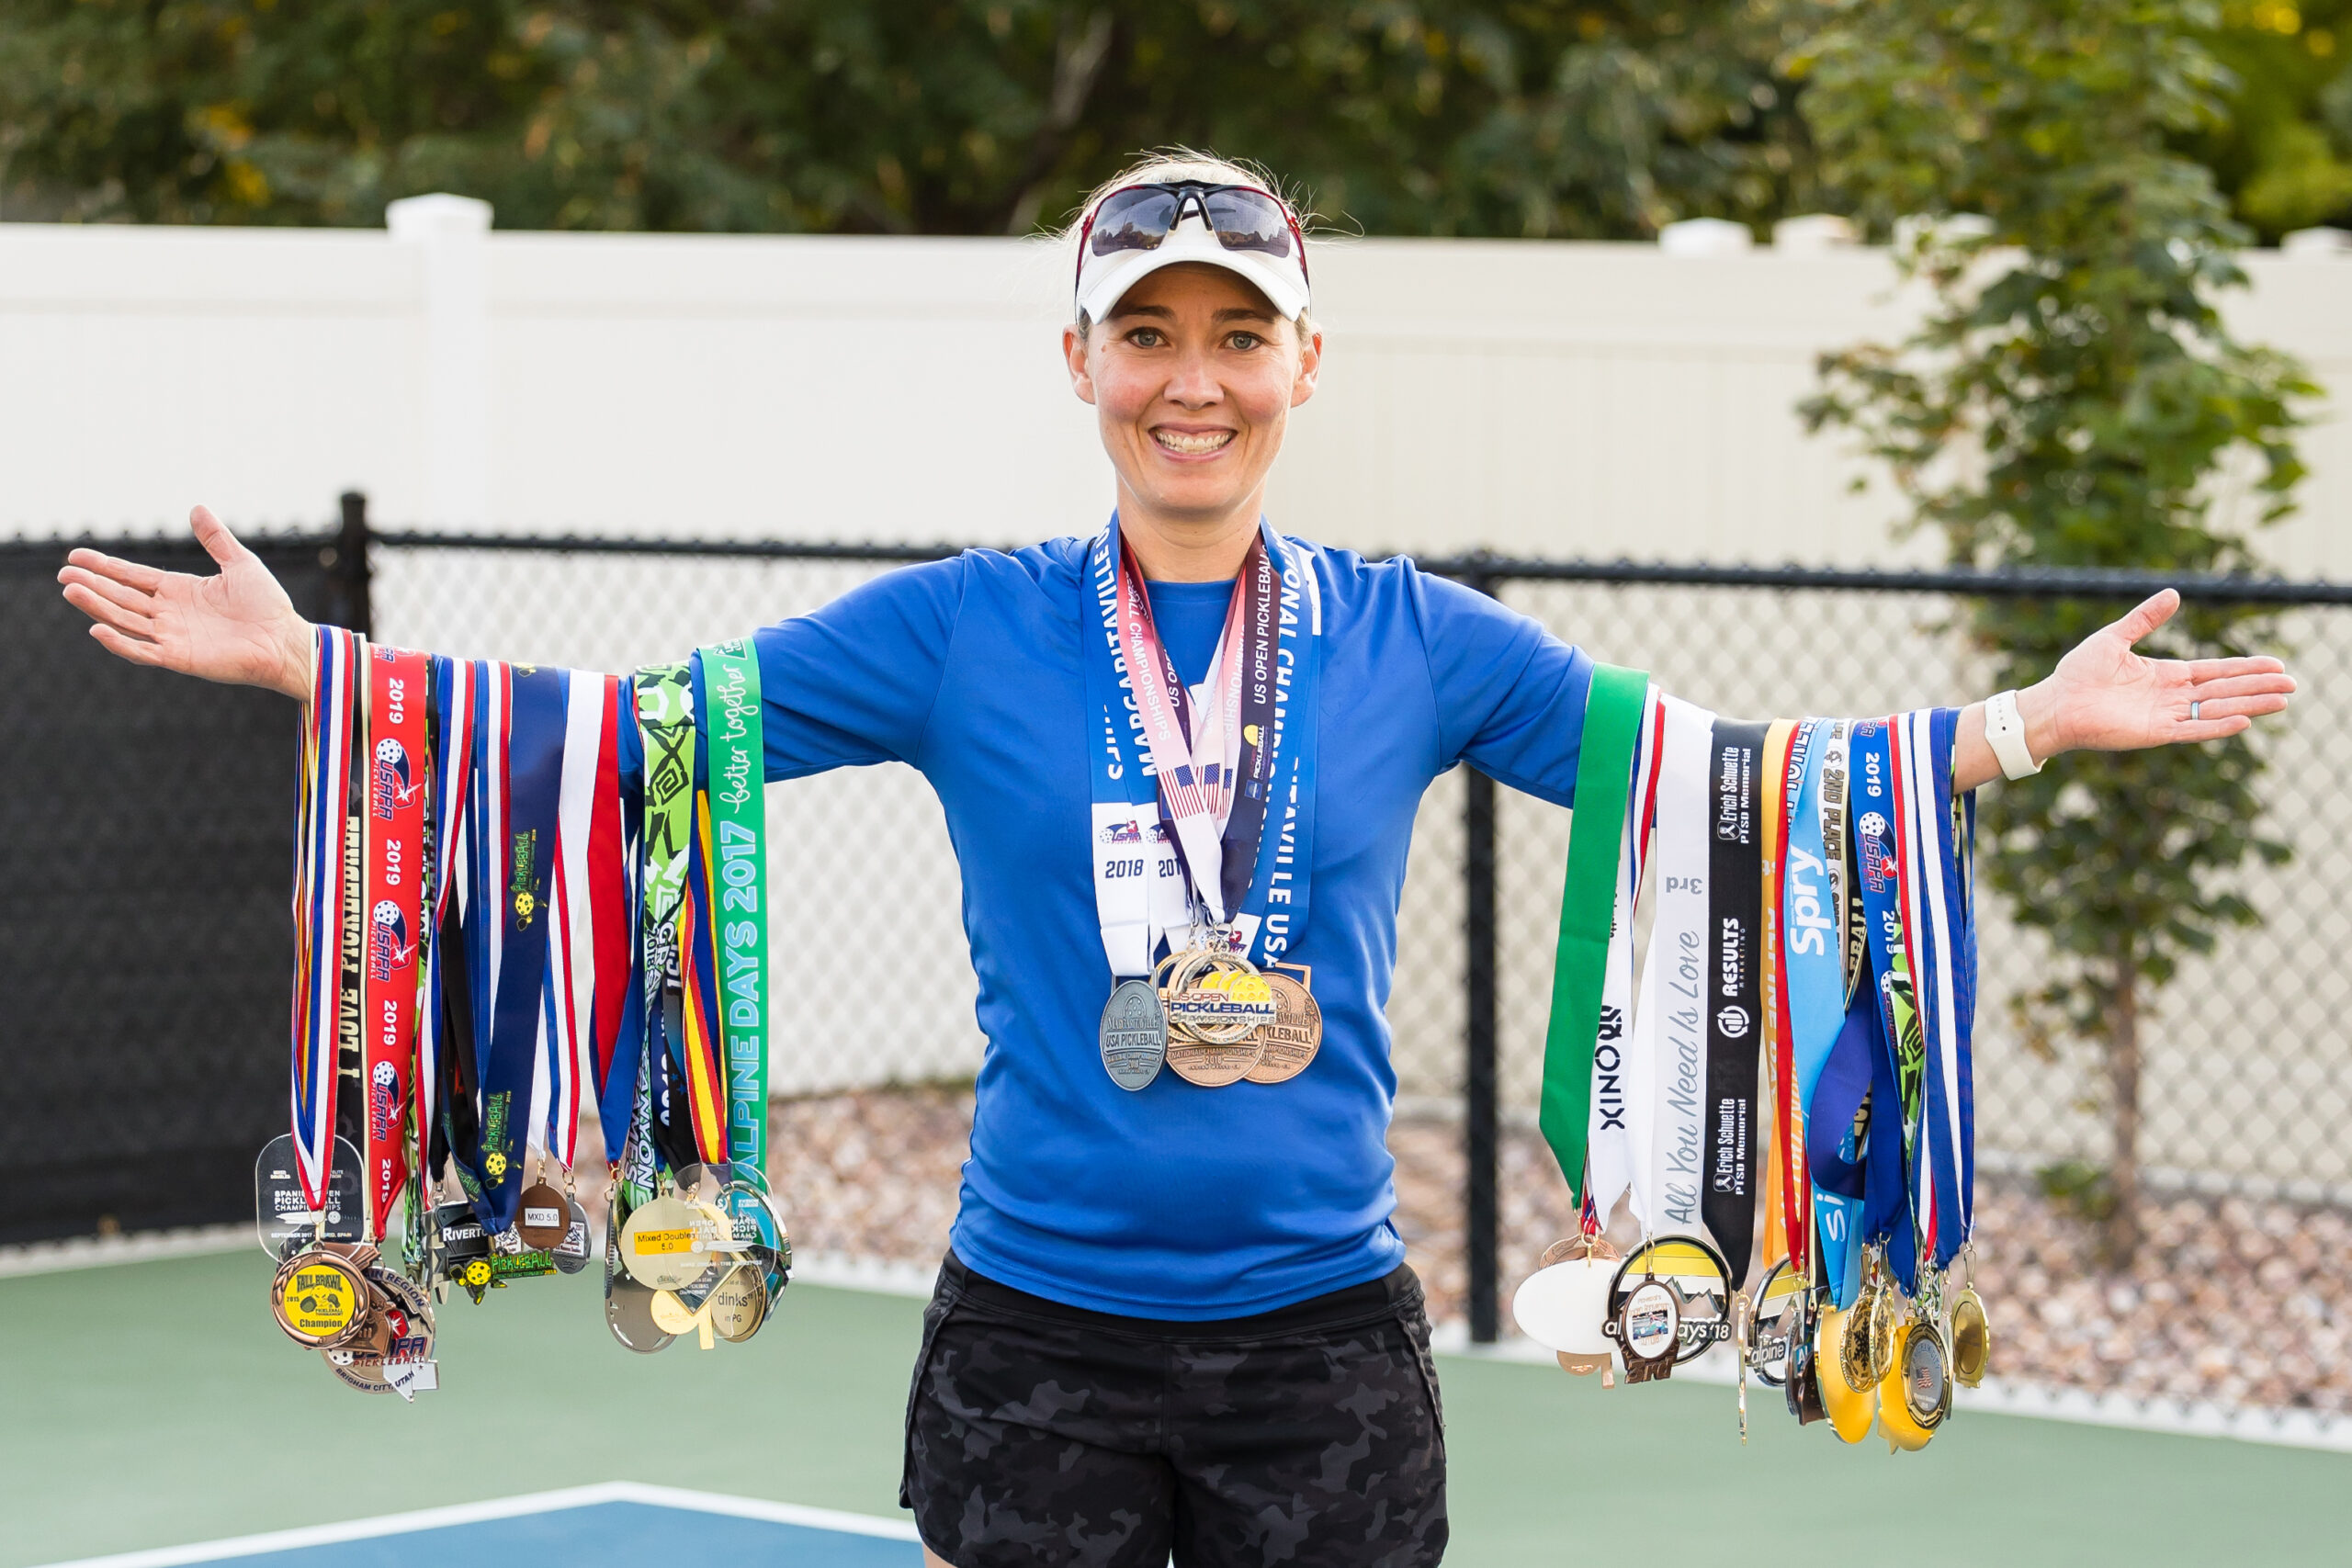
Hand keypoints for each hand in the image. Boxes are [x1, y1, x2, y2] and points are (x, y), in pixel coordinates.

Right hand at [56, 505, 314, 698]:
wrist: (285, 640)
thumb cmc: (268, 606)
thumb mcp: (240, 564)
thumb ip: (216, 539)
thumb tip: (197, 507)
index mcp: (179, 590)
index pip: (132, 577)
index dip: (105, 566)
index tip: (75, 555)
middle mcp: (169, 613)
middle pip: (121, 598)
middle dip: (92, 585)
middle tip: (63, 574)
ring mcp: (172, 636)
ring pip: (125, 620)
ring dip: (97, 607)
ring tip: (71, 590)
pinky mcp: (179, 658)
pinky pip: (142, 651)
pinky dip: (120, 643)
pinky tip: (98, 629)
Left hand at [2038, 588, 2294, 750]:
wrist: (2055, 703)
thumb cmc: (2078, 672)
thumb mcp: (2115, 638)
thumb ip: (2145, 618)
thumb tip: (2174, 594)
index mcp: (2165, 675)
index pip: (2215, 671)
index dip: (2245, 668)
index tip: (2275, 665)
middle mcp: (2170, 697)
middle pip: (2224, 690)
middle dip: (2258, 686)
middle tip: (2292, 683)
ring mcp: (2164, 715)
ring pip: (2216, 710)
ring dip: (2249, 705)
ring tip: (2282, 700)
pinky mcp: (2153, 733)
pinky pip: (2192, 730)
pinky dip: (2217, 726)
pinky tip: (2244, 721)